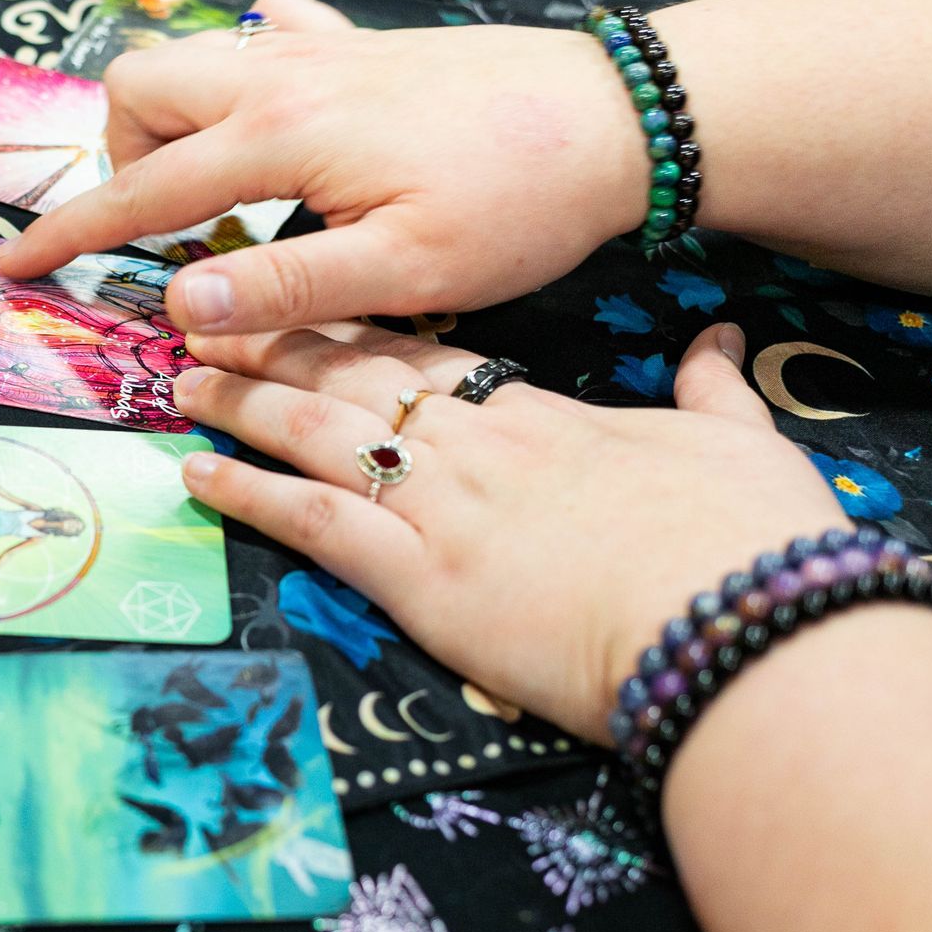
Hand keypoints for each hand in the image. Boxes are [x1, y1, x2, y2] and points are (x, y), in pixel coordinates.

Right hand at [0, 0, 651, 333]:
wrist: (616, 116)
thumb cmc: (516, 202)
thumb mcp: (404, 273)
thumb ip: (282, 290)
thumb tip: (177, 310)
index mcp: (277, 138)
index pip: (139, 192)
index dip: (68, 236)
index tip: (11, 270)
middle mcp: (280, 80)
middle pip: (142, 92)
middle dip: (122, 161)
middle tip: (165, 233)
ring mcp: (321, 54)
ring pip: (197, 64)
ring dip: (178, 123)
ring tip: (222, 193)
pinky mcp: (363, 48)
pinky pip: (274, 38)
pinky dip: (251, 69)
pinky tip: (281, 98)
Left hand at [172, 322, 851, 741]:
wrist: (746, 621)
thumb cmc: (749, 538)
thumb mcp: (740, 444)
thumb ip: (714, 389)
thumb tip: (722, 340)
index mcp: (542, 416)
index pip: (427, 357)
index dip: (356, 332)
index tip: (304, 310)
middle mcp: (476, 447)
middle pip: (351, 380)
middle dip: (273, 347)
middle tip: (207, 322)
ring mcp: (442, 508)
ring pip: (316, 435)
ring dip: (241, 406)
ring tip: (183, 382)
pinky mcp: (421, 580)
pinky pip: (314, 522)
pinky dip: (249, 496)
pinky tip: (197, 478)